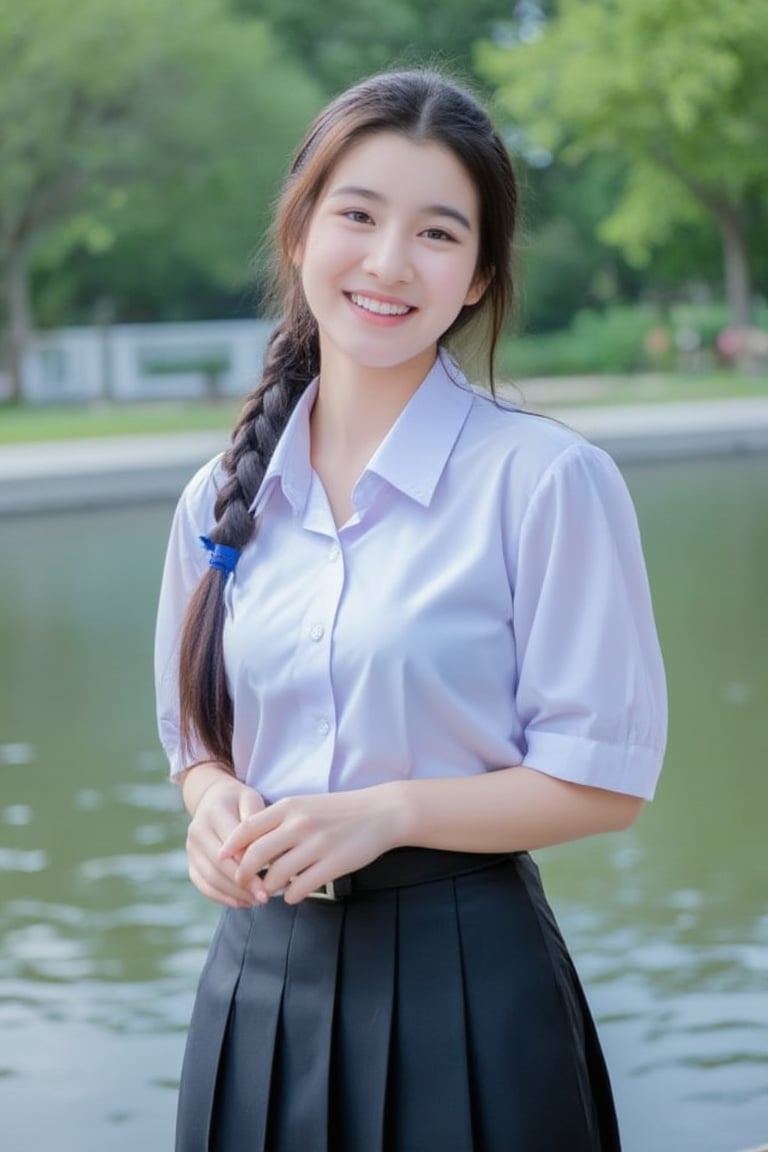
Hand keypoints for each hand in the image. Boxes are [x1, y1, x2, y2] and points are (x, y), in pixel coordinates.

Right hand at [186, 776, 266, 906]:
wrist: (214, 798)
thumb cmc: (241, 801)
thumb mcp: (251, 799)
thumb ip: (256, 820)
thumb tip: (262, 849)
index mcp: (214, 813)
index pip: (231, 846)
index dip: (249, 866)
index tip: (268, 882)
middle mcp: (197, 830)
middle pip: (219, 865)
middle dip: (242, 884)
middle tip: (265, 897)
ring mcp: (191, 848)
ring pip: (210, 877)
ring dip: (234, 893)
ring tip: (257, 900)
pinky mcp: (191, 861)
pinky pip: (202, 884)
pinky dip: (221, 897)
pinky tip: (242, 902)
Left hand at [219, 785, 404, 904]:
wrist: (381, 812)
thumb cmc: (338, 811)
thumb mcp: (304, 805)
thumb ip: (277, 822)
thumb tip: (247, 846)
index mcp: (289, 806)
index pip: (247, 828)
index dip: (229, 847)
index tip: (220, 860)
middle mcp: (299, 824)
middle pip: (255, 856)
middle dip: (244, 875)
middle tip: (244, 885)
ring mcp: (317, 844)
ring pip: (276, 876)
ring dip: (269, 889)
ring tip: (271, 891)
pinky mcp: (334, 864)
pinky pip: (300, 888)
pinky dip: (291, 896)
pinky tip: (293, 894)